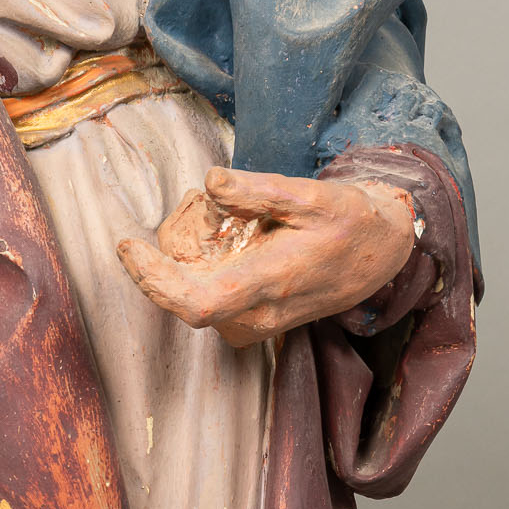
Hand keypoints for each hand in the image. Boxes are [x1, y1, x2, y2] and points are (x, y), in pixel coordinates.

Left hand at [118, 167, 415, 348]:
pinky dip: (200, 268)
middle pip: (183, 294)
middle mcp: (255, 317)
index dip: (153, 280)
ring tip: (219, 220)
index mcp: (269, 285)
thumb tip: (210, 181)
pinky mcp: (249, 326)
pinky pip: (206, 299)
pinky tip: (226, 240)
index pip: (193, 301)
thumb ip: (259, 190)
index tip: (129, 247)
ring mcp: (251, 326)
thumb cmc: (349, 223)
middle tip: (194, 210)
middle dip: (170, 253)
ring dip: (187, 259)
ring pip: (192, 296)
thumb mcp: (313, 195)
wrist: (380, 258)